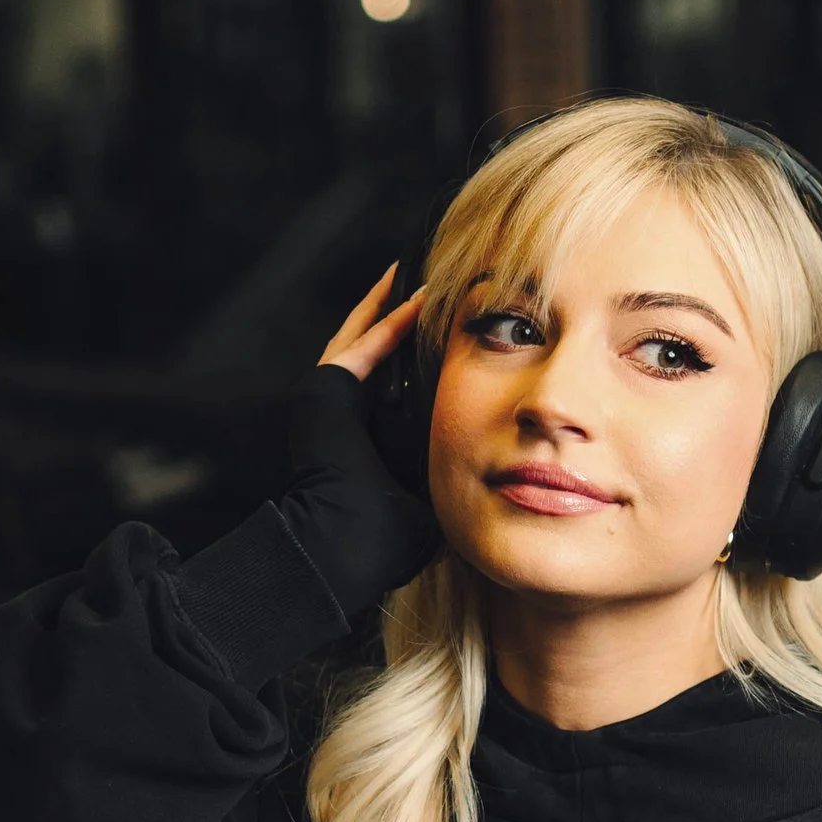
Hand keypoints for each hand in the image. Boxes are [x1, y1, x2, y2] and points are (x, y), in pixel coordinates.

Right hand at [280, 264, 439, 618]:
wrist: (342, 542)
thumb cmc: (383, 541)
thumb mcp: (429, 507)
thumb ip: (449, 485)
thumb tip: (494, 480)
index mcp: (374, 447)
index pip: (404, 397)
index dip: (430, 370)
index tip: (461, 347)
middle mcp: (353, 419)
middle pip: (385, 360)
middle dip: (411, 329)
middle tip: (443, 296)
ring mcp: (334, 401)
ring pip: (368, 340)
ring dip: (393, 310)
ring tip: (424, 279)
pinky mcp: (327, 389)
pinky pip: (361, 341)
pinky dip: (384, 317)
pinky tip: (412, 293)